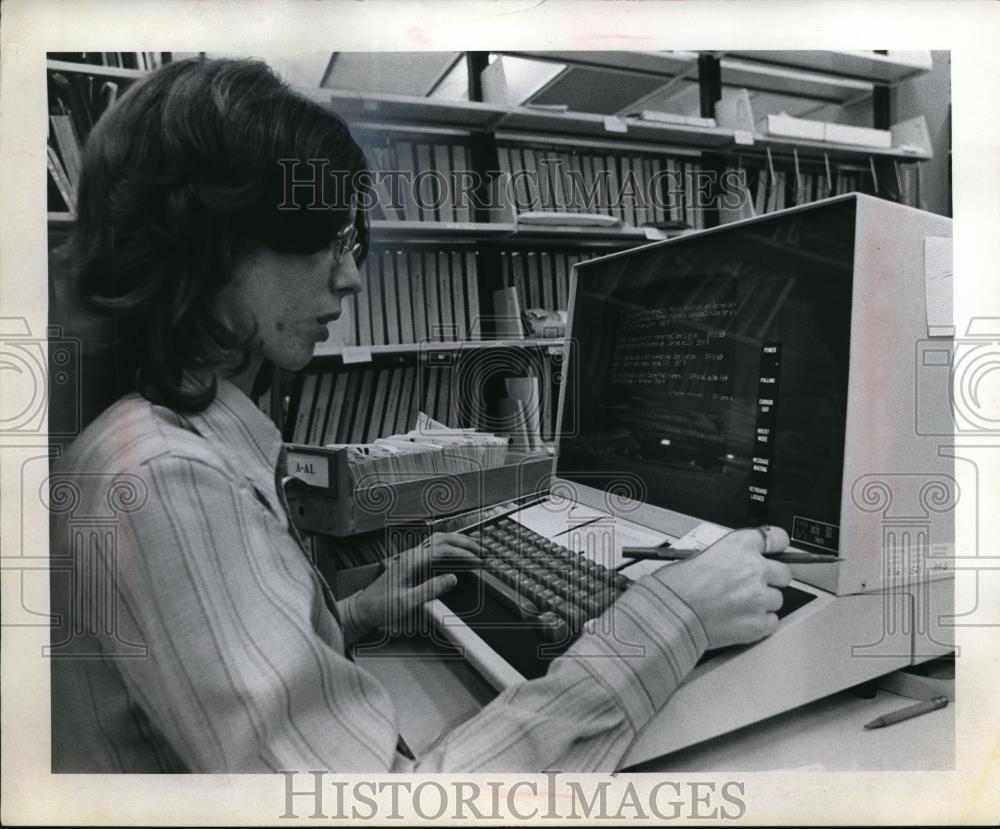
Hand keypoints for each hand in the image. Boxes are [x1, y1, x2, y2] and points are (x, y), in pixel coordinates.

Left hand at [353, 532, 481, 631]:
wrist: (363, 608)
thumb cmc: (381, 606)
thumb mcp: (407, 602)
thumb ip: (430, 589)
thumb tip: (452, 579)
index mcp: (411, 561)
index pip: (443, 550)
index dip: (463, 554)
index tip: (478, 561)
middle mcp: (411, 555)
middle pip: (442, 538)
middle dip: (464, 542)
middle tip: (481, 550)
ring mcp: (410, 557)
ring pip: (437, 539)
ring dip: (456, 541)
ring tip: (472, 547)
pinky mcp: (410, 562)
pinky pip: (432, 547)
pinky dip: (448, 546)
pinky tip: (454, 553)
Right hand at [655, 526, 791, 648]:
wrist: (671, 613)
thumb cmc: (676, 586)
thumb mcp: (701, 554)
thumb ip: (729, 556)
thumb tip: (739, 562)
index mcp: (740, 546)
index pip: (777, 538)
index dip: (778, 546)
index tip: (777, 550)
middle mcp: (754, 569)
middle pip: (784, 573)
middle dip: (770, 579)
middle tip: (751, 586)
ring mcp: (760, 597)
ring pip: (776, 599)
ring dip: (762, 602)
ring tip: (738, 605)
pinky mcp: (759, 623)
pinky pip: (772, 622)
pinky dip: (759, 622)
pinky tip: (740, 619)